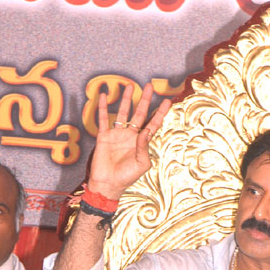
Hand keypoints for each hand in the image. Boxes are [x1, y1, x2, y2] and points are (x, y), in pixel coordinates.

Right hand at [87, 83, 171, 199]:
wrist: (108, 184)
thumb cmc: (126, 177)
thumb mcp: (141, 164)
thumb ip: (144, 147)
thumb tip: (145, 131)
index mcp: (141, 142)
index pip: (153, 124)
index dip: (160, 113)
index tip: (167, 101)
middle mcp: (130, 135)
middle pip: (139, 113)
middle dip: (145, 100)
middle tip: (149, 86)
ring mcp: (117, 134)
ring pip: (123, 112)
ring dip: (126, 99)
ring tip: (129, 85)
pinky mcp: (104, 136)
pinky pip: (103, 119)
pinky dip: (103, 107)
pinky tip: (104, 96)